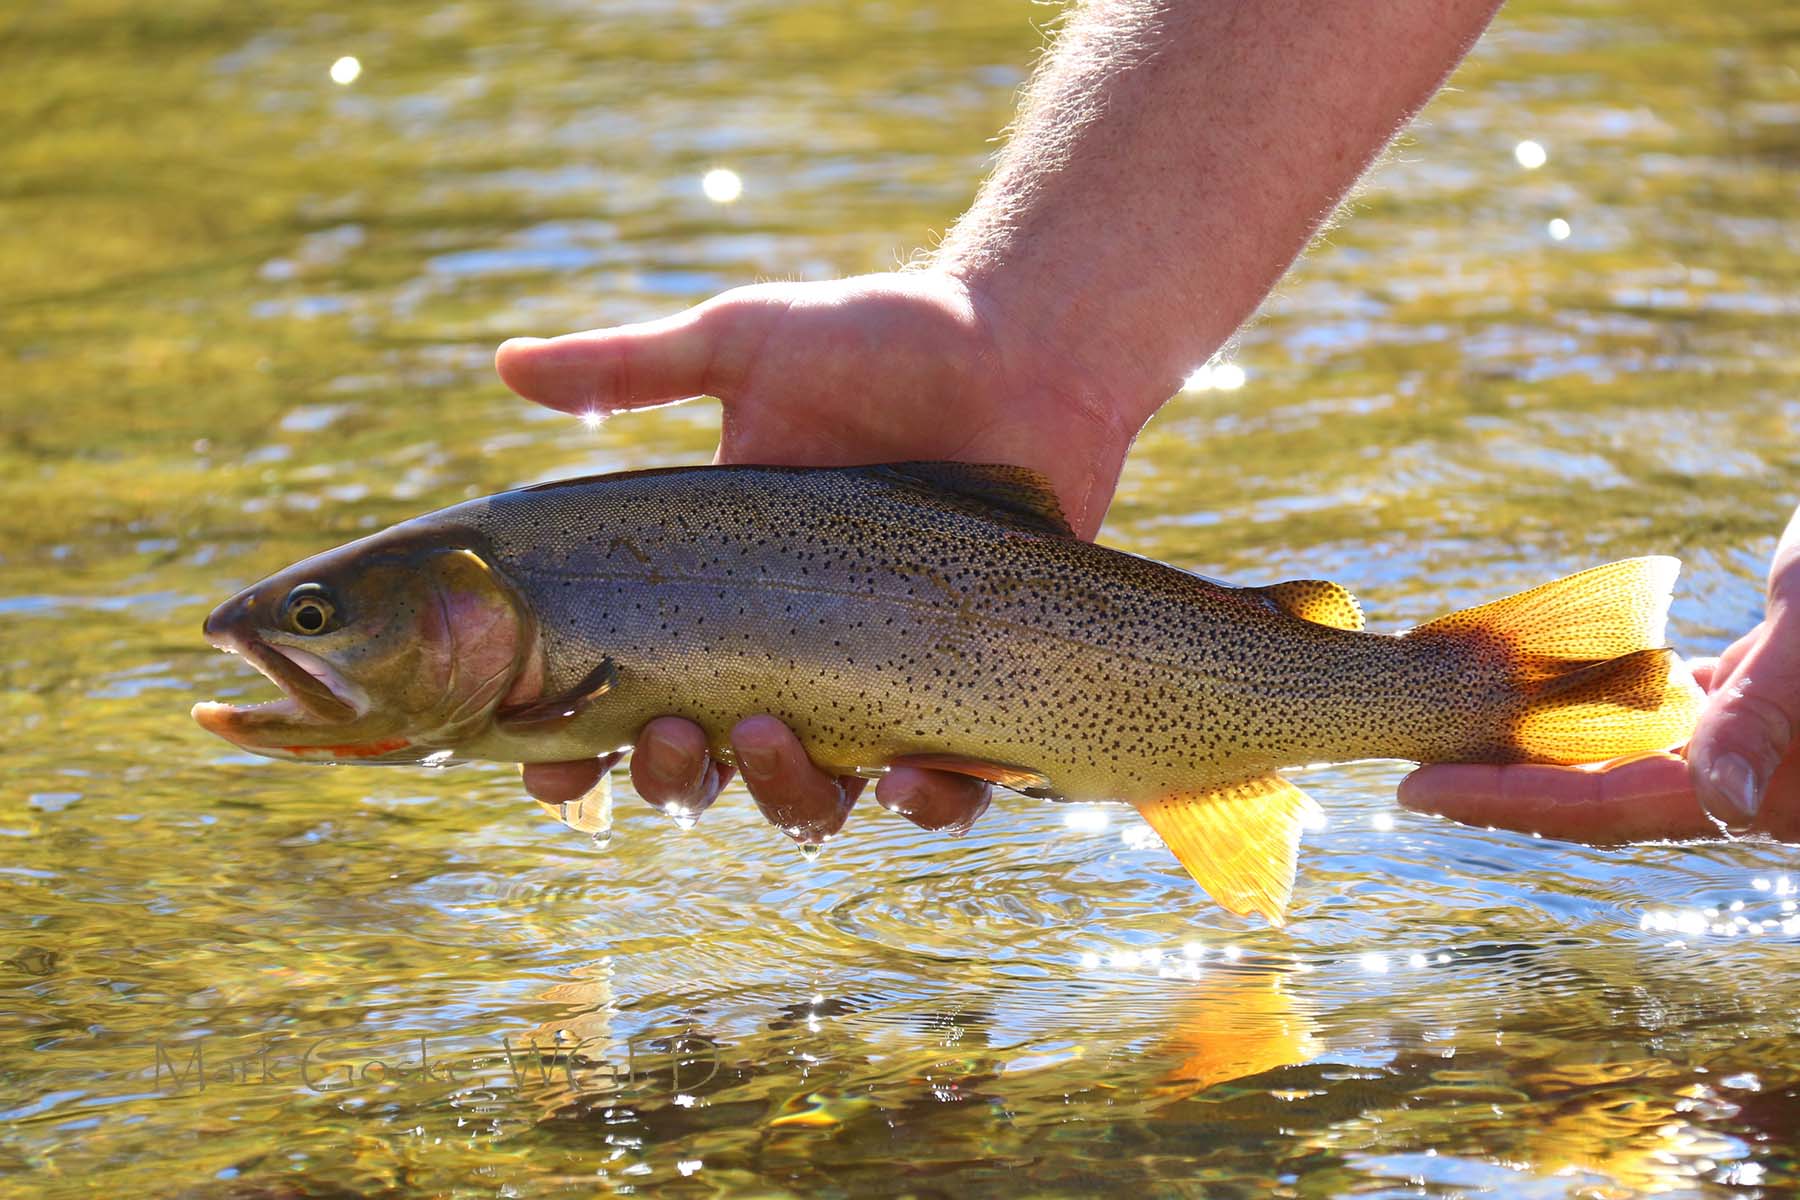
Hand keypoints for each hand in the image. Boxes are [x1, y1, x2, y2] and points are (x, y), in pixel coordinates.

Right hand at [497, 270, 1141, 839]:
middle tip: (669, 733)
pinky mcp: (974, 692)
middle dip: (670, 776)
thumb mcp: (745, 345)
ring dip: (780, 797)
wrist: (1020, 342)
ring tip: (765, 737)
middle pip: (708, 768)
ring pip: (815, 797)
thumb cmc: (882, 341)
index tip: (549, 766)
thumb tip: (504, 362)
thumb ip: (628, 366)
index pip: (625, 693)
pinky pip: (947, 791)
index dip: (576, 746)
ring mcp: (881, 682)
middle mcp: (791, 655)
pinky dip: (925, 805)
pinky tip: (905, 779)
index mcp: (719, 593)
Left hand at [1400, 507, 1799, 842]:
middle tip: (1407, 758)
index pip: (1603, 808)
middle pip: (1598, 788)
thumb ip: (1768, 717)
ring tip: (1457, 716)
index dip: (1506, 804)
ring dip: (1544, 734)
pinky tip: (1548, 677)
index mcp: (1766, 787)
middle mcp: (1753, 775)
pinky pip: (1659, 703)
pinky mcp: (1763, 686)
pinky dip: (1601, 690)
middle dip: (1504, 778)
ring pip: (1622, 747)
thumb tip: (1722, 798)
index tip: (1415, 794)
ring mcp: (1757, 736)